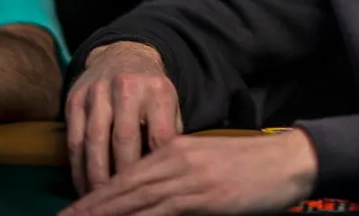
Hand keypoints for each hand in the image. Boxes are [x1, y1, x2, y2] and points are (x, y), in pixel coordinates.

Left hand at [57, 129, 318, 215]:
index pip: (124, 176)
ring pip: (132, 202)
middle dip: (87, 210)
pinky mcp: (202, 196)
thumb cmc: (252, 168)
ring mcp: (187, 179)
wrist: (289, 160)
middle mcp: (174, 160)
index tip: (69, 212)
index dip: (93, 198)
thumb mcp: (207, 165)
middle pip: (120, 190)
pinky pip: (159, 213)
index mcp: (174, 149)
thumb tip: (151, 200)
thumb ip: (177, 177)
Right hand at [66, 42, 183, 195]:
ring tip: (100, 202)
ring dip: (95, 177)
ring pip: (94, 142)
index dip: (156, 167)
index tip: (155, 193)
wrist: (123, 54)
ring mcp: (99, 92)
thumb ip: (170, 134)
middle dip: (122, 177)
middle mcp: (128, 88)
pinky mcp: (75, 98)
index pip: (159, 135)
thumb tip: (172, 174)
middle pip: (124, 139)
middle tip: (123, 206)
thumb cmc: (151, 91)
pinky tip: (83, 186)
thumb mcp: (169, 103)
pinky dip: (77, 167)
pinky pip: (74, 139)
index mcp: (159, 91)